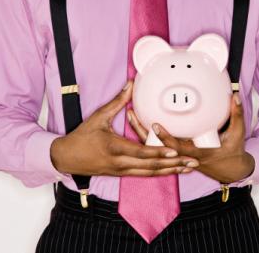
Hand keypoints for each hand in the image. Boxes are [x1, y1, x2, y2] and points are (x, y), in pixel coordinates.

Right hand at [49, 80, 199, 176]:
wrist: (66, 158)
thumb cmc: (81, 137)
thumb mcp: (98, 117)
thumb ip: (117, 102)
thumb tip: (130, 84)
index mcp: (115, 148)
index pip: (141, 152)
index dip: (159, 152)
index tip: (175, 151)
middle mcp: (120, 163)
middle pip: (151, 166)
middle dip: (173, 165)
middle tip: (192, 162)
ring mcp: (121, 171)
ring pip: (150, 173)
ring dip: (170, 171)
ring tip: (188, 168)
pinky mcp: (121, 174)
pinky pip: (144, 174)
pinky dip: (159, 173)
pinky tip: (172, 170)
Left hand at [127, 92, 254, 183]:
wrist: (231, 169)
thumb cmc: (233, 151)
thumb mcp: (238, 132)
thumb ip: (236, 114)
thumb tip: (235, 97)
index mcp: (198, 153)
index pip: (177, 147)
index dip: (164, 138)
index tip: (154, 124)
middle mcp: (185, 156)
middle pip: (157, 148)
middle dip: (142, 132)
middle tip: (131, 114)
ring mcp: (179, 157)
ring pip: (153, 148)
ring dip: (141, 133)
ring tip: (130, 115)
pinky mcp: (176, 154)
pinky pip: (158, 147)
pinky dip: (147, 136)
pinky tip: (140, 123)